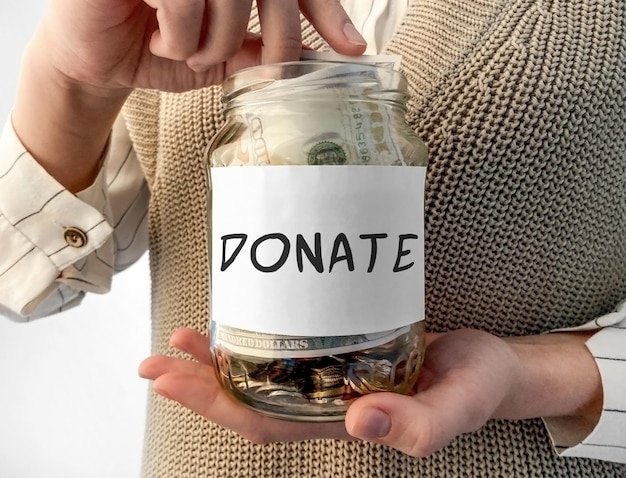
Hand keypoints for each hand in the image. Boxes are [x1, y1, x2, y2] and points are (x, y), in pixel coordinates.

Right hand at [13, 0, 365, 190]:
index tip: (353, 49)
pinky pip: (185, 1)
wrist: (96, 58)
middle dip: (280, 39)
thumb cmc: (156, 48)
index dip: (328, 14)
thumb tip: (307, 58)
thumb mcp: (218, 58)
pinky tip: (158, 33)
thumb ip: (257, 50)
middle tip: (269, 70)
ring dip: (214, 43)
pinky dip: (179, 34)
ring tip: (187, 49)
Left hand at [140, 327, 600, 455]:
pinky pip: (286, 348)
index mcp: (342, 421)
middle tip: (154, 361)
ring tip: (179, 341)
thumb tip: (359, 422)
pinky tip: (238, 319)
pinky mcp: (340, 348)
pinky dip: (255, 336)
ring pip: (261, 375)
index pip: (264, 421)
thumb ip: (417, 425)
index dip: (214, 404)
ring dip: (216, 362)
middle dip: (198, 385)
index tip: (171, 380)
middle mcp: (325, 401)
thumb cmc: (474, 388)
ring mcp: (330, 376)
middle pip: (248, 399)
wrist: (488, 366)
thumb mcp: (455, 409)